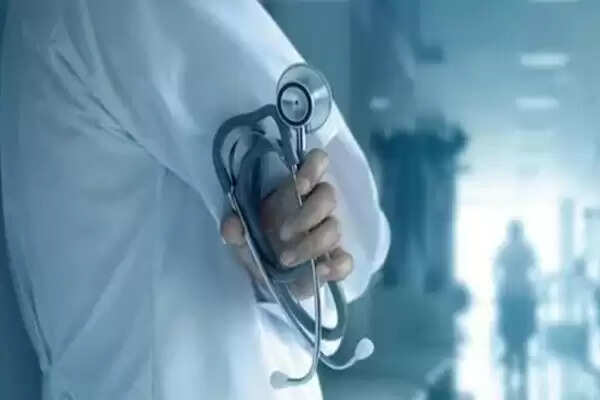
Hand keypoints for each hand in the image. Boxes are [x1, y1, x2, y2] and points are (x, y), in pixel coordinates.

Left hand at [221, 149, 353, 298]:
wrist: (266, 282)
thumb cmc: (258, 248)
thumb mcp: (240, 239)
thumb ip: (234, 230)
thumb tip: (231, 224)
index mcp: (294, 192)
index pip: (317, 163)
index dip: (314, 168)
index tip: (299, 186)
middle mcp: (315, 208)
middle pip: (328, 196)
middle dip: (307, 214)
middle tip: (283, 234)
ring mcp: (328, 234)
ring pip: (335, 228)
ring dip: (312, 244)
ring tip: (286, 260)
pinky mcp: (335, 261)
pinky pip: (346, 261)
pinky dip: (336, 266)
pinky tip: (320, 272)